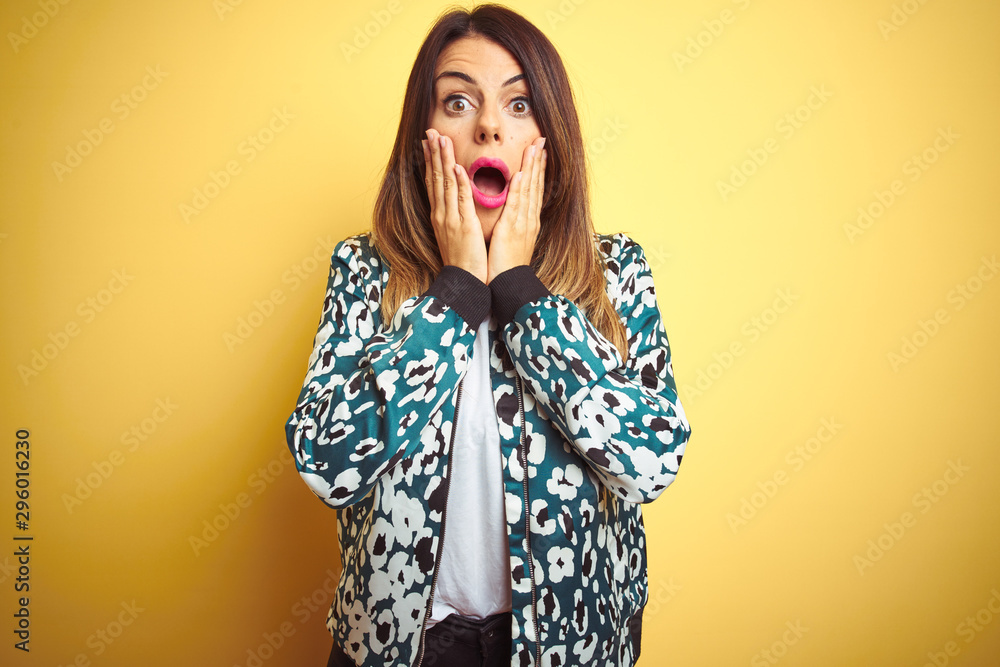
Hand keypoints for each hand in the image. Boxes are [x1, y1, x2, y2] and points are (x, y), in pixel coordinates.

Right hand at [422, 129, 487, 282]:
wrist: (464, 281)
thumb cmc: (463, 259)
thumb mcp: (454, 233)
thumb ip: (454, 214)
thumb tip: (454, 200)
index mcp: (440, 215)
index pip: (433, 182)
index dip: (430, 161)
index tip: (428, 142)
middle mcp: (441, 214)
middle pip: (435, 178)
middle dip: (433, 153)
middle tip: (431, 132)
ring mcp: (450, 219)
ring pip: (446, 184)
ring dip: (443, 160)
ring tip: (441, 140)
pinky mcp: (463, 226)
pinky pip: (460, 201)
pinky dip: (458, 183)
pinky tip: (455, 167)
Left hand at [486, 137, 546, 283]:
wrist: (509, 284)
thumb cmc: (507, 264)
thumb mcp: (512, 238)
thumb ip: (514, 221)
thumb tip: (513, 209)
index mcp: (528, 220)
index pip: (534, 189)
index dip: (537, 169)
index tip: (540, 151)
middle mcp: (529, 219)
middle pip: (536, 185)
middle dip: (538, 162)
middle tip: (541, 141)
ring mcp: (523, 224)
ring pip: (529, 191)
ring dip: (531, 169)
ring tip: (534, 148)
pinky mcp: (513, 230)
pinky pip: (516, 207)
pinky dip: (519, 190)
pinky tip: (521, 176)